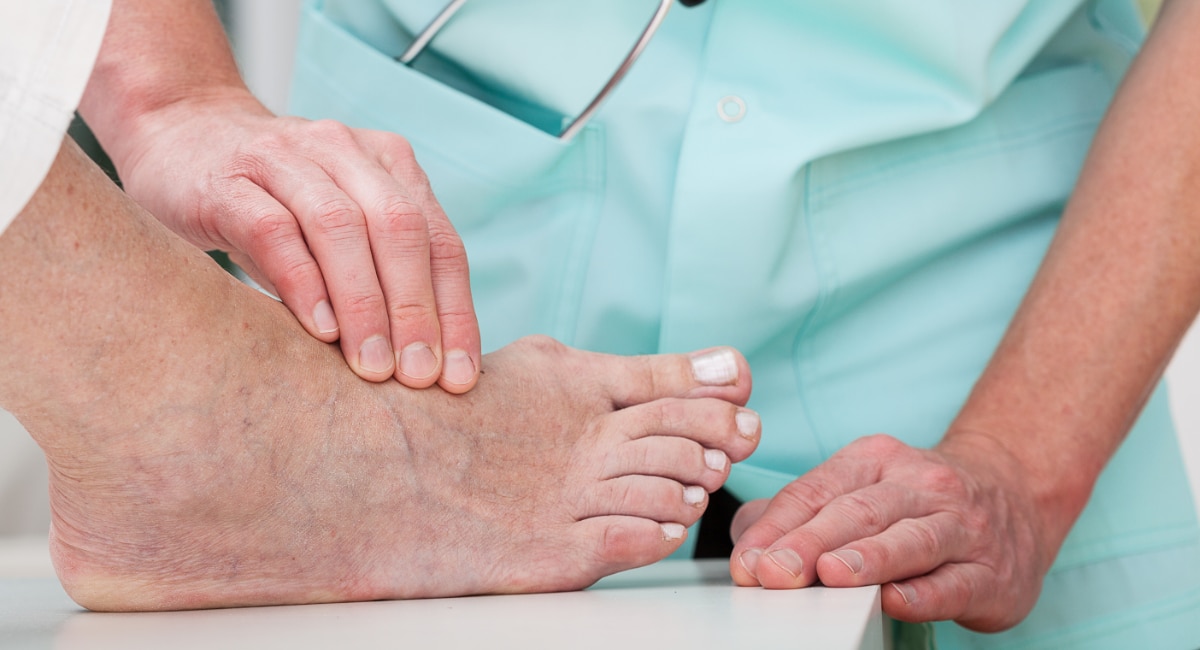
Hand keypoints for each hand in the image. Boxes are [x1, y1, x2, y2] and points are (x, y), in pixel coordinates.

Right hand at [115, 92, 479, 389]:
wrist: (177, 133)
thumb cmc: (272, 203)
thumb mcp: (337, 230)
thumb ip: (379, 275)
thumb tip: (424, 366)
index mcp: (389, 166)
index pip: (441, 242)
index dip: (456, 312)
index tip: (459, 378)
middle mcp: (346, 152)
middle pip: (400, 230)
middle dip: (417, 310)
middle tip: (419, 377)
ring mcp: (285, 158)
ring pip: (341, 227)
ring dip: (365, 303)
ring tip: (374, 366)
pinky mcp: (228, 180)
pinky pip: (274, 230)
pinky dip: (303, 281)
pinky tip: (319, 330)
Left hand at [728, 433, 1055, 631]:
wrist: (1018, 492)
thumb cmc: (918, 499)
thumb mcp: (860, 486)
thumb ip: (802, 510)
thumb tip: (748, 537)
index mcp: (875, 461)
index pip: (816, 490)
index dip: (777, 527)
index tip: (747, 560)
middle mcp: (921, 485)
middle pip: (856, 512)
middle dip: (810, 543)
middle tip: (773, 572)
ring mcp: (961, 526)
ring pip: (909, 539)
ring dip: (867, 558)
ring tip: (830, 575)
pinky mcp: (992, 572)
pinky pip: (955, 582)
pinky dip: (924, 593)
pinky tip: (895, 601)